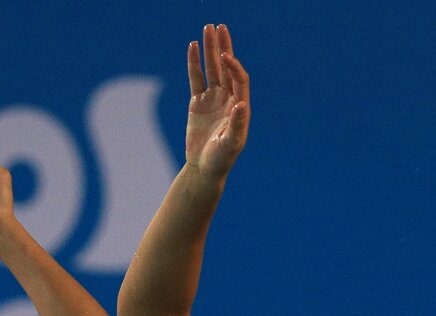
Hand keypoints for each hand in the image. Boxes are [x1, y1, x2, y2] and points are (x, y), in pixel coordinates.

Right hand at [185, 24, 249, 177]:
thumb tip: (242, 105)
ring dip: (209, 49)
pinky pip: (196, 79)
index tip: (225, 56)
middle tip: (219, 27)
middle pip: (226, 67)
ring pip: (211, 69)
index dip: (233, 66)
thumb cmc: (221, 159)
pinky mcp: (198, 103)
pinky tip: (192, 47)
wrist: (205, 168)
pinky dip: (194, 63)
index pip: (239, 78)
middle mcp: (228, 98)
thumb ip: (236, 124)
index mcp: (239, 106)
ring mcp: (212, 99)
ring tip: (207, 29)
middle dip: (223, 46)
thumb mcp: (231, 144)